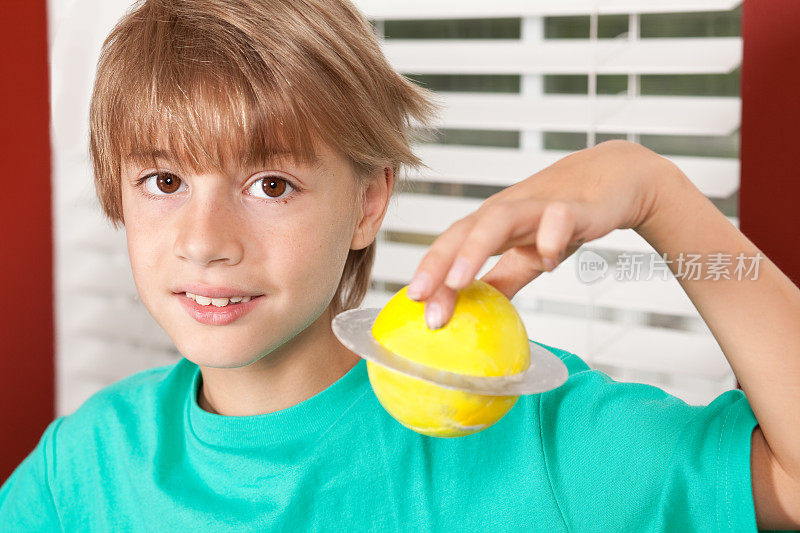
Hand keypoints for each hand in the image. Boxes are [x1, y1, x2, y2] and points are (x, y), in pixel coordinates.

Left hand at [405, 140, 672, 329]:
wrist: (615, 179)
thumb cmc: (563, 216)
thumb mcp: (526, 254)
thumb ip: (501, 282)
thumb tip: (473, 311)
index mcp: (490, 224)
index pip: (450, 246)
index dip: (429, 272)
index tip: (411, 304)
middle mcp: (507, 210)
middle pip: (463, 230)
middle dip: (437, 263)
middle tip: (420, 298)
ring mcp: (539, 205)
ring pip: (499, 220)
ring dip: (474, 248)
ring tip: (458, 281)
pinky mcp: (576, 205)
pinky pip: (560, 217)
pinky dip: (551, 237)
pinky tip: (548, 261)